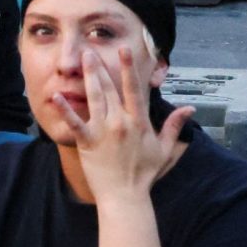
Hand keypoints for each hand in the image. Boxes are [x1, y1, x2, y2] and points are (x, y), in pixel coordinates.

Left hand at [64, 40, 192, 204]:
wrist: (125, 196)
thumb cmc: (145, 173)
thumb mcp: (165, 149)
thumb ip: (174, 126)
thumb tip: (190, 108)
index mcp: (139, 122)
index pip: (134, 89)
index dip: (129, 68)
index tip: (125, 49)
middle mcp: (121, 122)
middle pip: (110, 89)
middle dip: (101, 67)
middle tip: (91, 49)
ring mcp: (103, 131)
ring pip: (94, 98)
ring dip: (88, 77)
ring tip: (82, 59)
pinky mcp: (88, 142)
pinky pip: (74, 123)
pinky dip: (65, 110)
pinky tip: (55, 96)